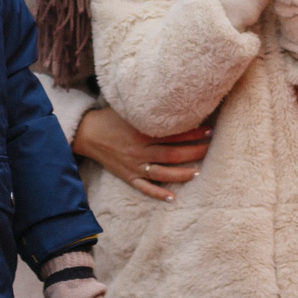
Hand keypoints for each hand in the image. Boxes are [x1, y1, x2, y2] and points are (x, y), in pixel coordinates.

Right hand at [73, 106, 210, 201]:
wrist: (88, 133)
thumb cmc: (110, 117)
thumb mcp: (129, 109)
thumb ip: (148, 109)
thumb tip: (173, 100)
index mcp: (141, 132)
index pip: (173, 134)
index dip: (193, 132)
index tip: (209, 129)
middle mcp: (139, 151)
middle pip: (172, 154)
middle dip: (194, 151)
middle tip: (210, 147)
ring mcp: (134, 166)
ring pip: (162, 173)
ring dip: (182, 173)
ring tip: (198, 171)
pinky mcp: (128, 176)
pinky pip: (144, 188)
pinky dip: (158, 194)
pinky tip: (173, 197)